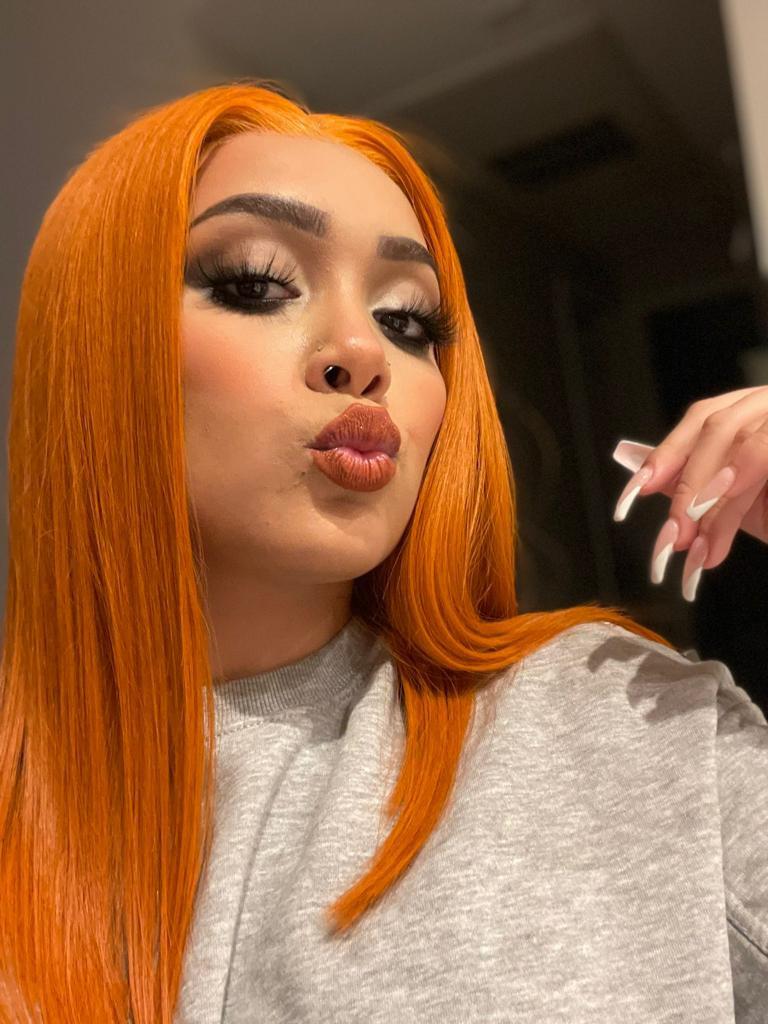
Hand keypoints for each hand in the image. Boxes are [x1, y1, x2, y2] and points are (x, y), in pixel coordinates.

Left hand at [611, 386, 767, 601]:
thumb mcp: (745, 502)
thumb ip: (707, 492)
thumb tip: (653, 488)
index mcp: (752, 409)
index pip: (700, 420)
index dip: (665, 456)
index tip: (631, 498)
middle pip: (719, 428)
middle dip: (690, 488)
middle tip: (673, 539)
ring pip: (752, 444)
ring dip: (723, 497)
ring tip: (703, 543)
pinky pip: (767, 455)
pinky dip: (746, 483)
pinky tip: (732, 510)